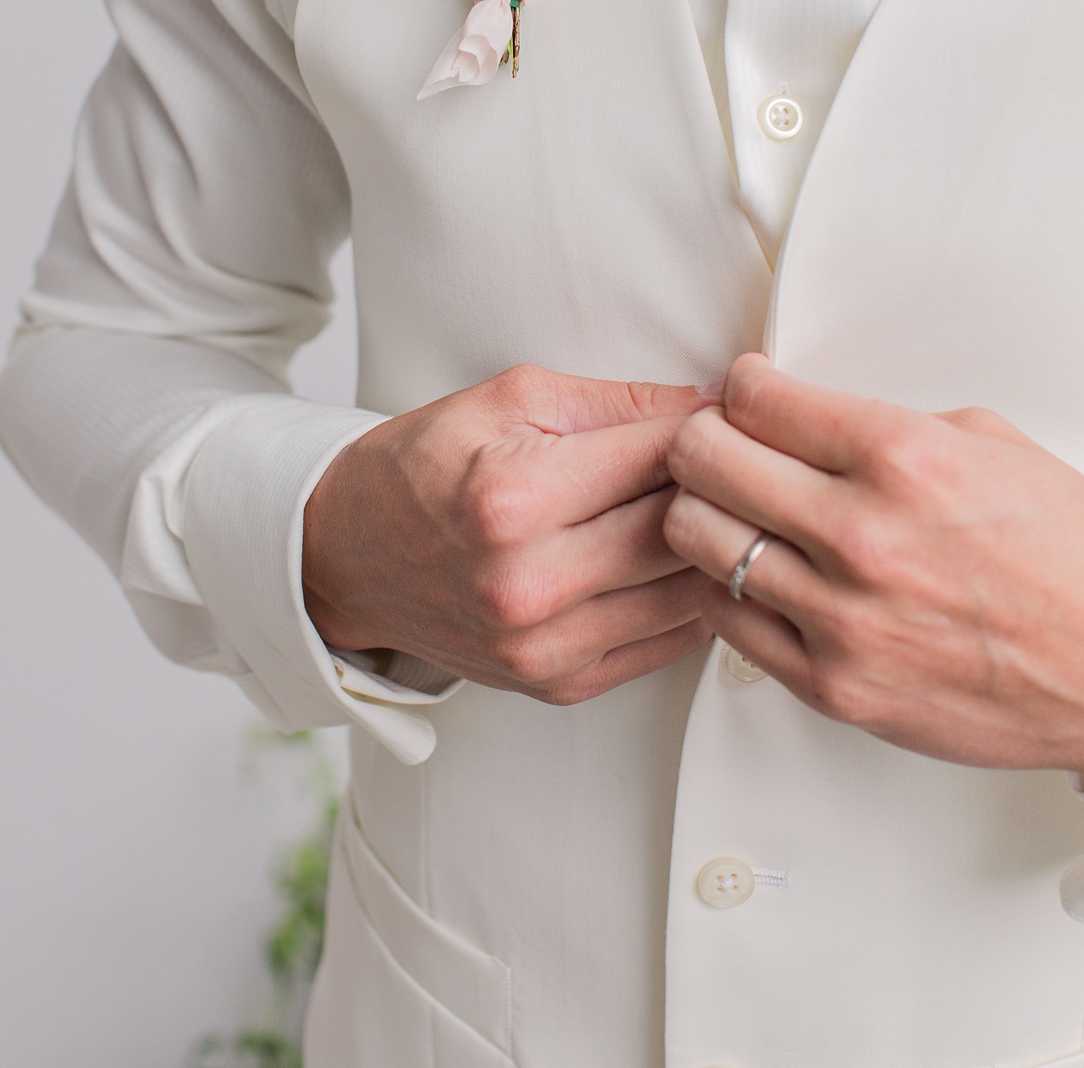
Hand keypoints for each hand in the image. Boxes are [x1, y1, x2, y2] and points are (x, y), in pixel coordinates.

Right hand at [303, 365, 714, 703]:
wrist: (349, 555)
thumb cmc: (426, 465)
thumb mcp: (509, 399)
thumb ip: (617, 402)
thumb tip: (712, 405)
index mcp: (513, 498)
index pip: (658, 457)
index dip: (707, 428)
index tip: (730, 414)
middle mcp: (527, 583)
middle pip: (681, 530)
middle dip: (719, 488)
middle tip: (735, 460)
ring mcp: (543, 647)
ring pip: (687, 594)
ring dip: (713, 549)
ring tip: (715, 509)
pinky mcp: (557, 685)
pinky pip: (667, 644)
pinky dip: (689, 600)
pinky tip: (681, 562)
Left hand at [663, 354, 1083, 769]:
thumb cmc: (1067, 561)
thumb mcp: (987, 444)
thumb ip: (884, 423)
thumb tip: (808, 416)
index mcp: (900, 458)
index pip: (754, 397)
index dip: (742, 387)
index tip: (747, 394)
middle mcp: (862, 534)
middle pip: (701, 459)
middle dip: (703, 440)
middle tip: (722, 445)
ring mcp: (841, 617)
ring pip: (693, 537)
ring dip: (705, 514)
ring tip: (738, 513)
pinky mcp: (833, 686)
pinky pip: (725, 621)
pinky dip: (729, 591)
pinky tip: (762, 577)